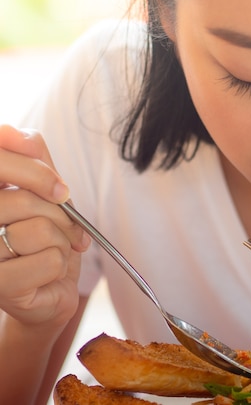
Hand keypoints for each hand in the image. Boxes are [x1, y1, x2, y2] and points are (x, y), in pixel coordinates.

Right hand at [0, 125, 89, 327]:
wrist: (48, 292)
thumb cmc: (45, 240)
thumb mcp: (45, 193)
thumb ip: (32, 159)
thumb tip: (16, 134)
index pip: (0, 164)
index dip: (35, 172)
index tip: (60, 190)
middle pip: (23, 200)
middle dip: (60, 216)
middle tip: (66, 230)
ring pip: (37, 231)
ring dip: (61, 242)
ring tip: (53, 252)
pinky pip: (48, 261)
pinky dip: (59, 266)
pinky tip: (45, 274)